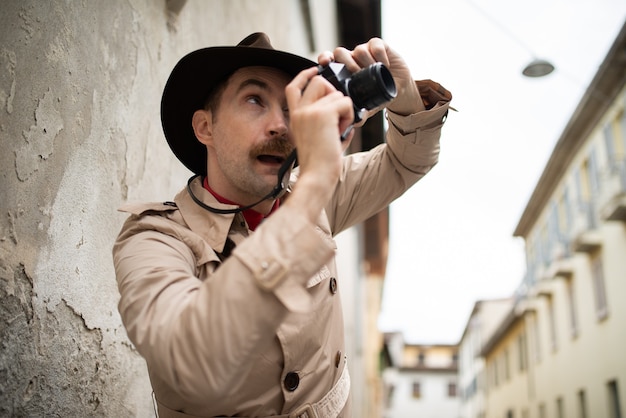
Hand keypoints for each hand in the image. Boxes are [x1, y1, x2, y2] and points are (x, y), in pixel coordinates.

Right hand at [283, 67, 354, 220]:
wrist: (317, 176)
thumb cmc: (320, 164)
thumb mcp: (318, 137)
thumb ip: (325, 119)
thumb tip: (344, 104)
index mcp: (295, 117)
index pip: (293, 86)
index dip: (305, 75)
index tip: (315, 70)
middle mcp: (300, 111)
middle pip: (318, 81)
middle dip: (333, 92)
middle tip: (339, 114)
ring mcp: (310, 111)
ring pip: (336, 93)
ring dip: (344, 110)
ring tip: (340, 130)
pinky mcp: (323, 114)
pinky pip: (346, 103)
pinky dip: (349, 116)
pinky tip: (343, 132)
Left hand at [318, 38, 423, 117]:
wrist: (398, 89)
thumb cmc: (378, 95)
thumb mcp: (367, 105)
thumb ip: (359, 113)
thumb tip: (354, 124)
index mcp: (343, 71)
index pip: (328, 59)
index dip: (325, 59)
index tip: (325, 63)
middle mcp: (352, 58)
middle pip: (341, 52)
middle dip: (347, 64)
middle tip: (356, 75)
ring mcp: (365, 51)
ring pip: (358, 50)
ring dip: (365, 61)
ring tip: (373, 72)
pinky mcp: (379, 46)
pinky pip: (375, 45)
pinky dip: (379, 55)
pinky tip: (384, 65)